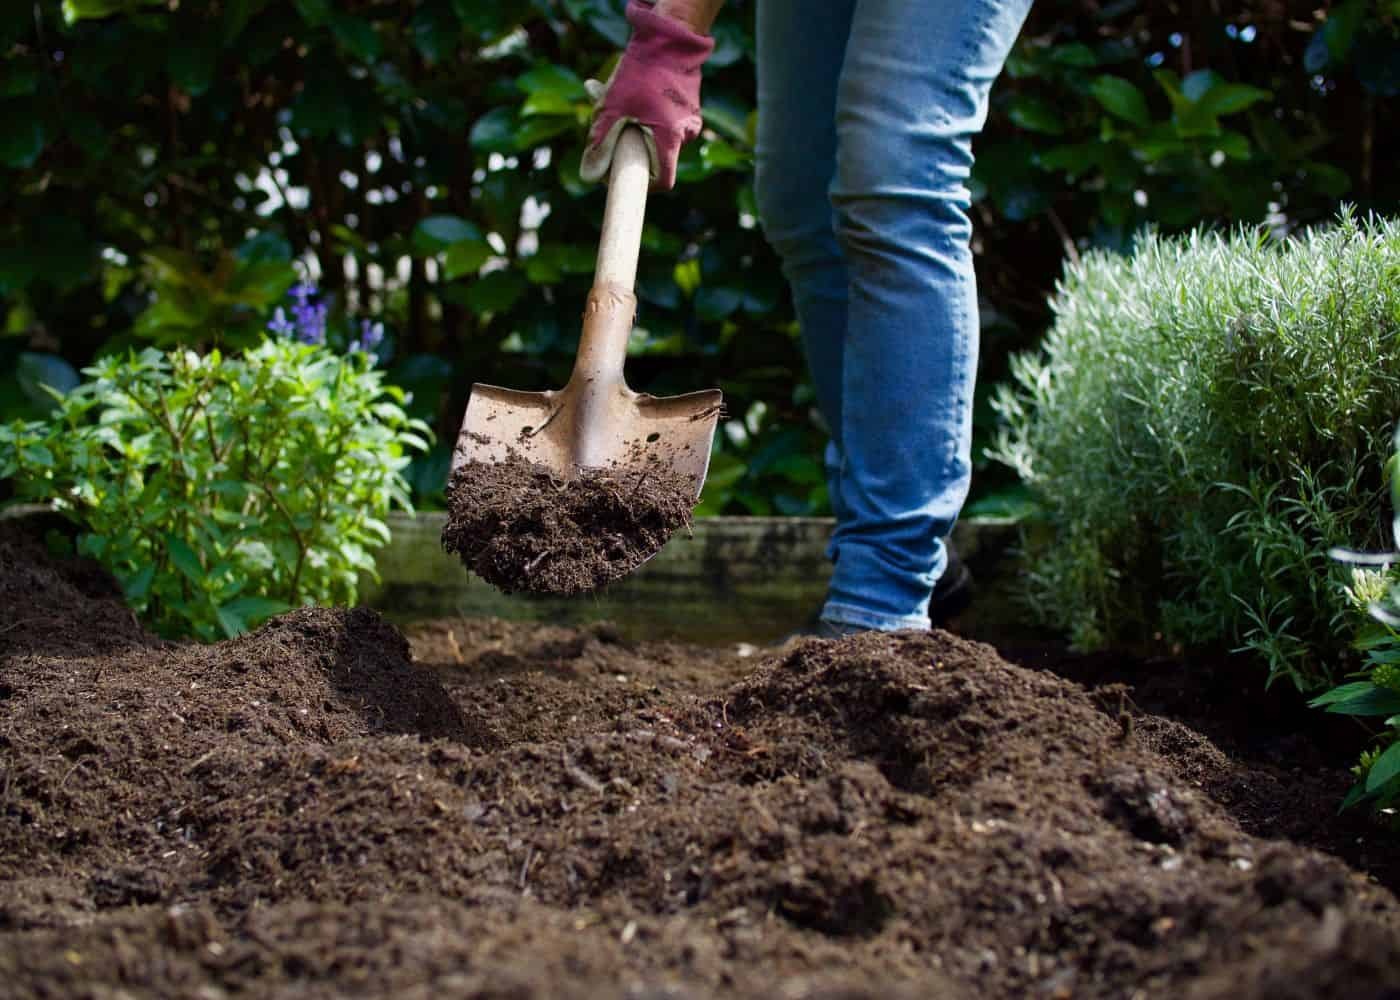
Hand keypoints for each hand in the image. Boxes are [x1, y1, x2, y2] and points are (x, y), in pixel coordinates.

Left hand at [580, 0, 714, 191]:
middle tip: (606, 124)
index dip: (639, 184)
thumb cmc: (642, 72)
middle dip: (627, 145)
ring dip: (632, 123)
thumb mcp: (613, 109)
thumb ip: (600, 144)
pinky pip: (662, 117)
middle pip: (653, 156)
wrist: (670, 35)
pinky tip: (627, 89)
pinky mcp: (686, 104)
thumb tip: (588, 177)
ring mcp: (689, 118)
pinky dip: (642, 110)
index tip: (619, 171)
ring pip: (655, 134)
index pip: (661, 182)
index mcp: (671, 140)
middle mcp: (686, 134)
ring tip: (612, 97)